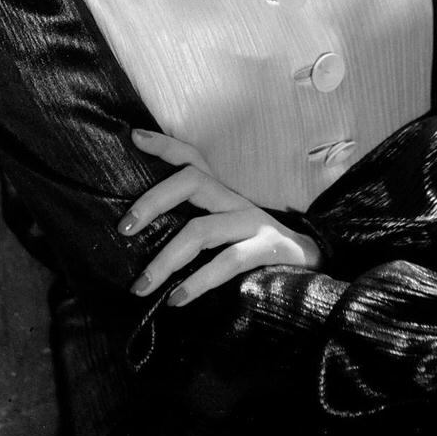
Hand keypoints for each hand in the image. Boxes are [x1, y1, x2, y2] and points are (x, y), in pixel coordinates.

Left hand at [121, 128, 321, 305]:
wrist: (312, 263)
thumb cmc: (256, 246)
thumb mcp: (225, 227)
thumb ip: (195, 225)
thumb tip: (145, 239)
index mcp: (222, 192)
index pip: (192, 157)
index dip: (164, 145)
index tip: (133, 136)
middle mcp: (235, 199)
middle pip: (191, 181)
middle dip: (152, 201)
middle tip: (124, 228)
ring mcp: (252, 222)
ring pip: (201, 229)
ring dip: (165, 259)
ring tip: (141, 286)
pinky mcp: (267, 249)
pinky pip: (227, 262)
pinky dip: (198, 282)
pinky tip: (177, 299)